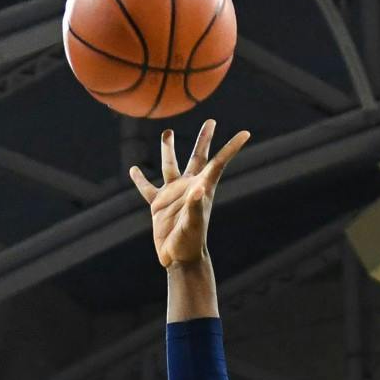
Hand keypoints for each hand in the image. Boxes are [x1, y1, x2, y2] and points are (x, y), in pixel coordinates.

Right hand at [129, 119, 250, 268]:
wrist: (178, 257)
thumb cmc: (190, 242)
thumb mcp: (193, 224)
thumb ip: (195, 206)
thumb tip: (197, 188)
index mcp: (202, 188)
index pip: (218, 163)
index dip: (231, 148)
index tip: (246, 133)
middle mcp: (189, 186)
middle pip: (197, 157)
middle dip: (204, 139)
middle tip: (211, 121)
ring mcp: (173, 194)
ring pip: (170, 166)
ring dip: (168, 149)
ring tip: (168, 132)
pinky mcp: (158, 204)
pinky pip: (147, 188)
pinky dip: (140, 179)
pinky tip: (134, 169)